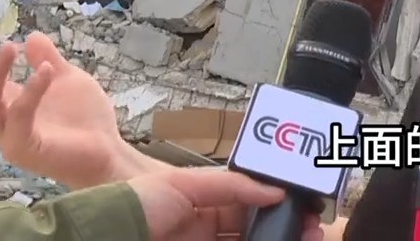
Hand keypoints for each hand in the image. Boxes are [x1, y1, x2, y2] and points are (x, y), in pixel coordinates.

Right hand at [0, 31, 152, 188]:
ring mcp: (11, 136)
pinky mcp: (25, 148)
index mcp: (10, 103)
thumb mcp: (67, 79)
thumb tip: (31, 37)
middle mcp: (4, 120)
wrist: (108, 152)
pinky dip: (31, 92)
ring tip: (9, 46)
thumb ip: (48, 59)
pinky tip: (45, 71)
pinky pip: (20, 117)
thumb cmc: (86, 119)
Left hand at [129, 168, 324, 240]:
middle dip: (286, 228)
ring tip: (308, 238)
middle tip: (313, 229)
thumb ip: (230, 184)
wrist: (106, 235)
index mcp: (203, 205)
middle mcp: (206, 231)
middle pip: (256, 230)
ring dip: (281, 240)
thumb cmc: (136, 204)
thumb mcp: (183, 184)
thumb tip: (274, 189)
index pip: (249, 204)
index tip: (301, 206)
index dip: (277, 205)